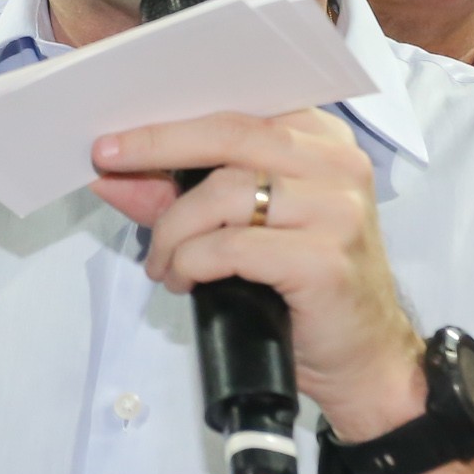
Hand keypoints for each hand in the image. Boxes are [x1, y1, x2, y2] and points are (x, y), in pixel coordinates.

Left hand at [89, 109, 424, 438]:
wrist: (365, 360)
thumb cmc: (304, 291)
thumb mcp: (243, 231)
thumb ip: (182, 197)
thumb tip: (114, 176)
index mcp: (323, 143)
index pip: (239, 113)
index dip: (172, 122)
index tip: (116, 137)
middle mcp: (338, 166)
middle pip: (230, 135)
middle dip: (158, 146)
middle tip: (109, 164)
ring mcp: (337, 210)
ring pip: (225, 193)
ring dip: (174, 230)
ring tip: (163, 262)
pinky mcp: (326, 259)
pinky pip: (233, 246)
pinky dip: (193, 261)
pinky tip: (184, 280)